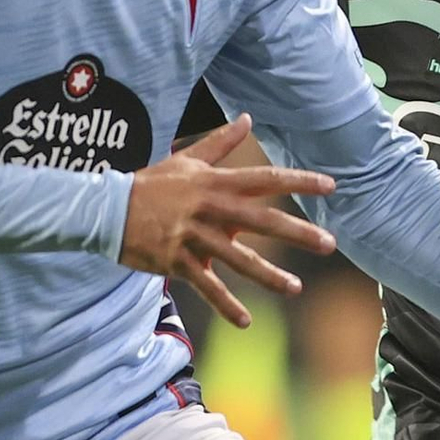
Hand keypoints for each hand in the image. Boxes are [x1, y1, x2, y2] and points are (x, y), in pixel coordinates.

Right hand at [118, 114, 336, 327]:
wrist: (108, 209)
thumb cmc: (152, 184)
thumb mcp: (186, 159)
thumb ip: (221, 142)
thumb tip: (248, 118)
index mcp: (216, 183)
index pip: (266, 179)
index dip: (299, 181)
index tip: (331, 186)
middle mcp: (210, 208)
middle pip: (262, 220)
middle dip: (298, 232)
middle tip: (329, 244)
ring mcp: (194, 237)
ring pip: (239, 259)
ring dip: (269, 276)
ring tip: (295, 288)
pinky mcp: (179, 262)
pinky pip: (208, 287)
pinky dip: (226, 305)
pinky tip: (245, 321)